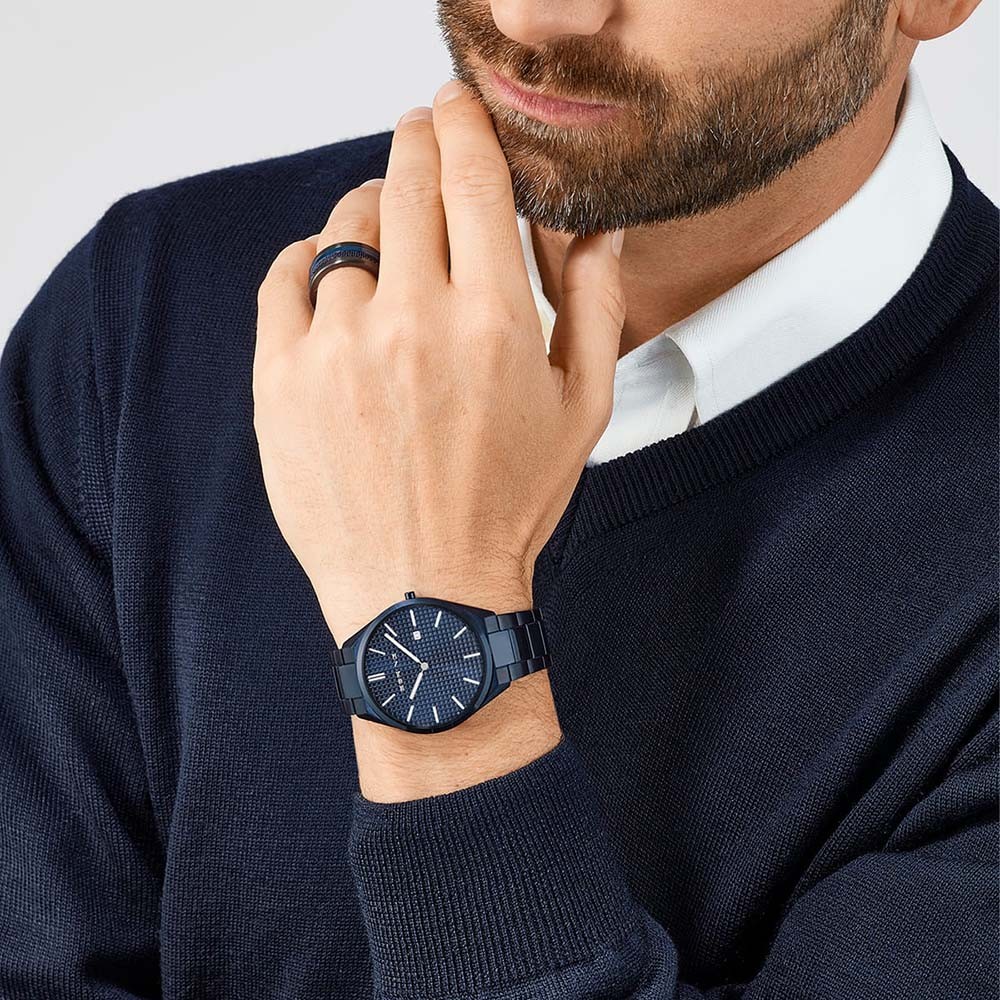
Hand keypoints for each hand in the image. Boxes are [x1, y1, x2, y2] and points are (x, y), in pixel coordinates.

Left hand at [252, 78, 625, 799]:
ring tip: (386, 235)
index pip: (473, 179)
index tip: (457, 106)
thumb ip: (598, 305)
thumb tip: (598, 229)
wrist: (424, 595)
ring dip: (370, 212)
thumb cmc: (506, 507)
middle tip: (420, 134)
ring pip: (344, 228)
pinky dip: (306, 259)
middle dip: (416, 141)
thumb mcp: (582, 411)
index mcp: (493, 322)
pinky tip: (328, 272)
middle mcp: (411, 321)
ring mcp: (337, 349)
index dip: (465, 124)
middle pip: (405, 182)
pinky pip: (283, 279)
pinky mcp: (281, 381)